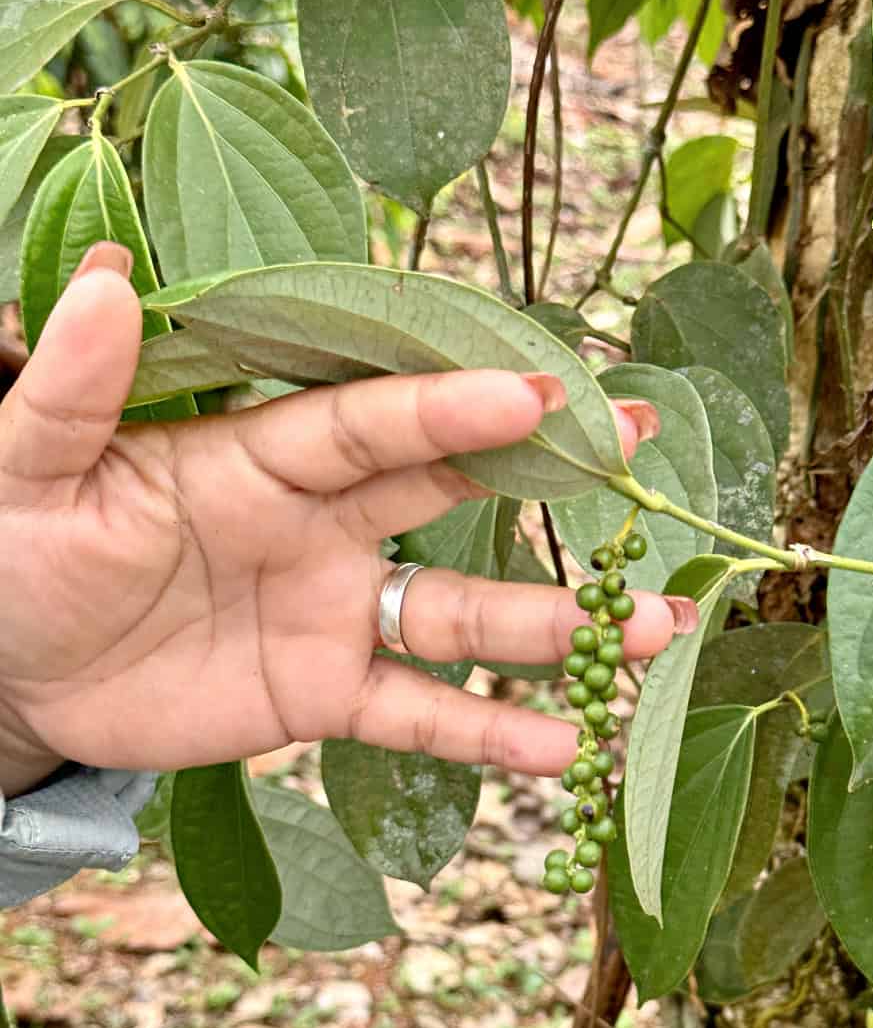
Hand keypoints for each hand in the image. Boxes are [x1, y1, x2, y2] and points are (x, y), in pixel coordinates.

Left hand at [0, 243, 689, 796]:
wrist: (20, 667)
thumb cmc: (20, 545)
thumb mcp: (29, 466)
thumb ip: (74, 388)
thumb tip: (108, 275)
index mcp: (261, 455)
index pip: (369, 424)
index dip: (448, 408)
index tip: (535, 390)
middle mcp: (322, 525)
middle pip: (453, 494)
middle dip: (549, 471)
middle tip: (642, 444)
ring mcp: (336, 612)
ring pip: (462, 615)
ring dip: (555, 623)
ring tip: (654, 631)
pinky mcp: (327, 695)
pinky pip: (419, 713)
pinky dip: (486, 734)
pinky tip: (562, 752)